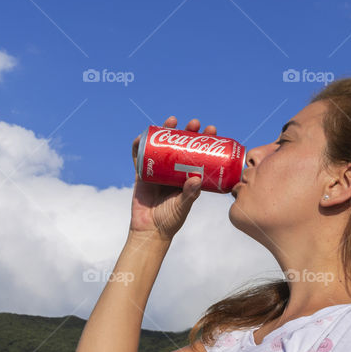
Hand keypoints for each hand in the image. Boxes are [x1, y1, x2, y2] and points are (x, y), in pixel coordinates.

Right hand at [130, 116, 215, 240]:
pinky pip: (139, 157)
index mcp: (187, 176)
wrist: (150, 230)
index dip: (204, 142)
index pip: (198, 154)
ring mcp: (158, 170)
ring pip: (161, 146)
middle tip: (194, 124)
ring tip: (172, 121)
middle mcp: (174, 170)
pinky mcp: (142, 174)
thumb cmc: (170, 220)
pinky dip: (139, 146)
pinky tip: (142, 136)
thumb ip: (189, 194)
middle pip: (180, 145)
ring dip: (165, 131)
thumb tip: (197, 178)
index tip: (211, 131)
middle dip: (187, 132)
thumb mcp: (183, 206)